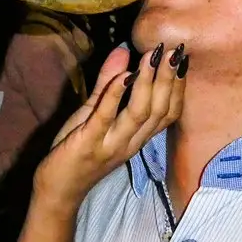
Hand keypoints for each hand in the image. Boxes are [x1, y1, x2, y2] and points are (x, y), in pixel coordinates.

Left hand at [34, 43, 186, 211]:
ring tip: (151, 57)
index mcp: (138, 137)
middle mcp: (132, 142)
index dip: (179, 87)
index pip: (169, 112)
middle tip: (173, 50)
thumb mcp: (95, 113)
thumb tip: (124, 51)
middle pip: (160, 110)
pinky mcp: (89, 142)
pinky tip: (124, 75)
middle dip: (168, 79)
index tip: (182, 58)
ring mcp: (112, 144)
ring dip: (148, 83)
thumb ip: (109, 84)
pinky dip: (117, 95)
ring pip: (140, 114)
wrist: (59, 190)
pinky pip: (107, 118)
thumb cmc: (78, 152)